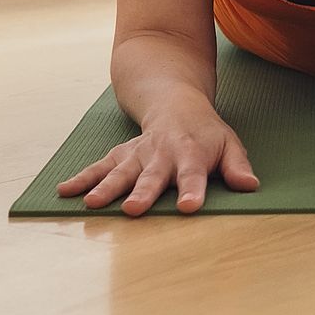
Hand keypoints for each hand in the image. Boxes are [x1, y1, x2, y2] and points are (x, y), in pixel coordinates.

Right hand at [54, 98, 258, 216]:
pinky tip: (65, 191)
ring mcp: (137, 154)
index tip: (189, 207)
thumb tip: (250, 186)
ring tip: (93, 205)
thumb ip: (237, 167)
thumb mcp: (229, 145)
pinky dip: (81, 178)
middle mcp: (161, 154)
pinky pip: (98, 167)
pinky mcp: (119, 155)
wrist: (176, 104)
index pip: (194, 175)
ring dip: (107, 188)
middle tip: (134, 210)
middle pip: (152, 176)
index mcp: (192, 154)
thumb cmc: (207, 134)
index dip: (192, 190)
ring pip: (120, 172)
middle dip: (143, 192)